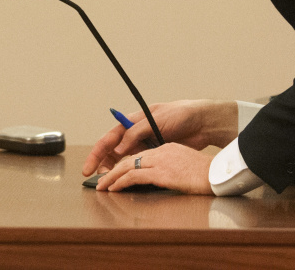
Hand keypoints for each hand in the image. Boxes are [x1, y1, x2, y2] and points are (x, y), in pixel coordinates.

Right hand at [81, 100, 237, 176]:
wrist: (204, 122)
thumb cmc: (181, 114)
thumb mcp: (157, 119)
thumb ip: (136, 132)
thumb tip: (118, 148)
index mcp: (133, 120)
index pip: (110, 137)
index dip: (97, 152)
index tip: (90, 167)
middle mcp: (136, 133)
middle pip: (112, 149)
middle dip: (102, 163)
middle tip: (96, 179)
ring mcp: (145, 144)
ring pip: (123, 158)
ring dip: (114, 169)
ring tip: (108, 181)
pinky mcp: (156, 153)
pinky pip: (138, 163)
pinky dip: (130, 171)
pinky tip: (126, 180)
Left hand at [93, 142, 213, 194]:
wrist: (219, 175)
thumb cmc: (207, 176)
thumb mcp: (185, 167)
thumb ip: (170, 169)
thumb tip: (160, 180)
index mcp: (167, 149)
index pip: (139, 155)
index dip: (124, 164)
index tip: (114, 173)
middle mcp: (161, 151)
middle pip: (129, 158)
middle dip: (112, 169)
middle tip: (101, 178)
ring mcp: (160, 160)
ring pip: (127, 165)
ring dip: (111, 176)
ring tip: (102, 185)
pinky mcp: (161, 171)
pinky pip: (134, 175)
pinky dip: (121, 181)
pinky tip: (113, 188)